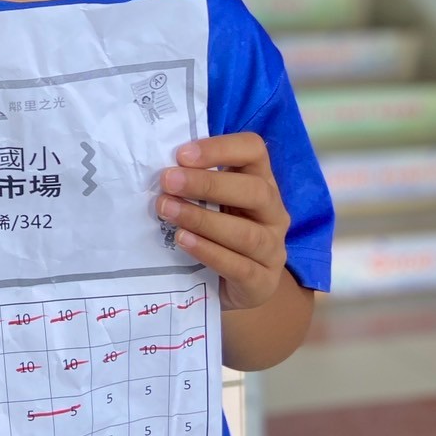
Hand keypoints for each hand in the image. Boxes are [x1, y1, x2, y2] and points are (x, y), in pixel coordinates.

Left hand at [156, 133, 288, 312]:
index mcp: (262, 182)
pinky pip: (240, 267)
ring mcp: (273, 249)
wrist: (231, 286)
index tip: (181, 155)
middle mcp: (273, 213)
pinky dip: (209, 252)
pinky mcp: (264, 282)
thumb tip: (161, 170)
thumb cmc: (215, 233)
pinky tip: (182, 241)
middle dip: (207, 184)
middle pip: (255, 191)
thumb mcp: (209, 203)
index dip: (220, 148)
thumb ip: (194, 184)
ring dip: (202, 219)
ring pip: (246, 233)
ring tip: (167, 211)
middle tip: (168, 181)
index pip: (254, 151)